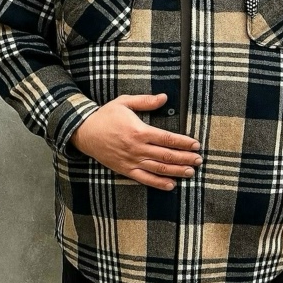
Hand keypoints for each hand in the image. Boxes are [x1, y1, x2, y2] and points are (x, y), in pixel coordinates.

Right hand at [69, 93, 202, 190]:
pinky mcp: (125, 169)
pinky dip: (158, 183)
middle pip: (166, 155)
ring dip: (177, 171)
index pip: (167, 139)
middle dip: (185, 158)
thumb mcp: (124, 102)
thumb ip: (146, 101)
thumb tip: (164, 97)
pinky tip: (171, 185)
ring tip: (191, 172)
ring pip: (159, 169)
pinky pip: (144, 179)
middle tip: (199, 160)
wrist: (84, 132)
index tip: (196, 144)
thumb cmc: (106, 116)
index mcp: (139, 131)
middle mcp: (137, 148)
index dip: (184, 143)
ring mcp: (131, 161)